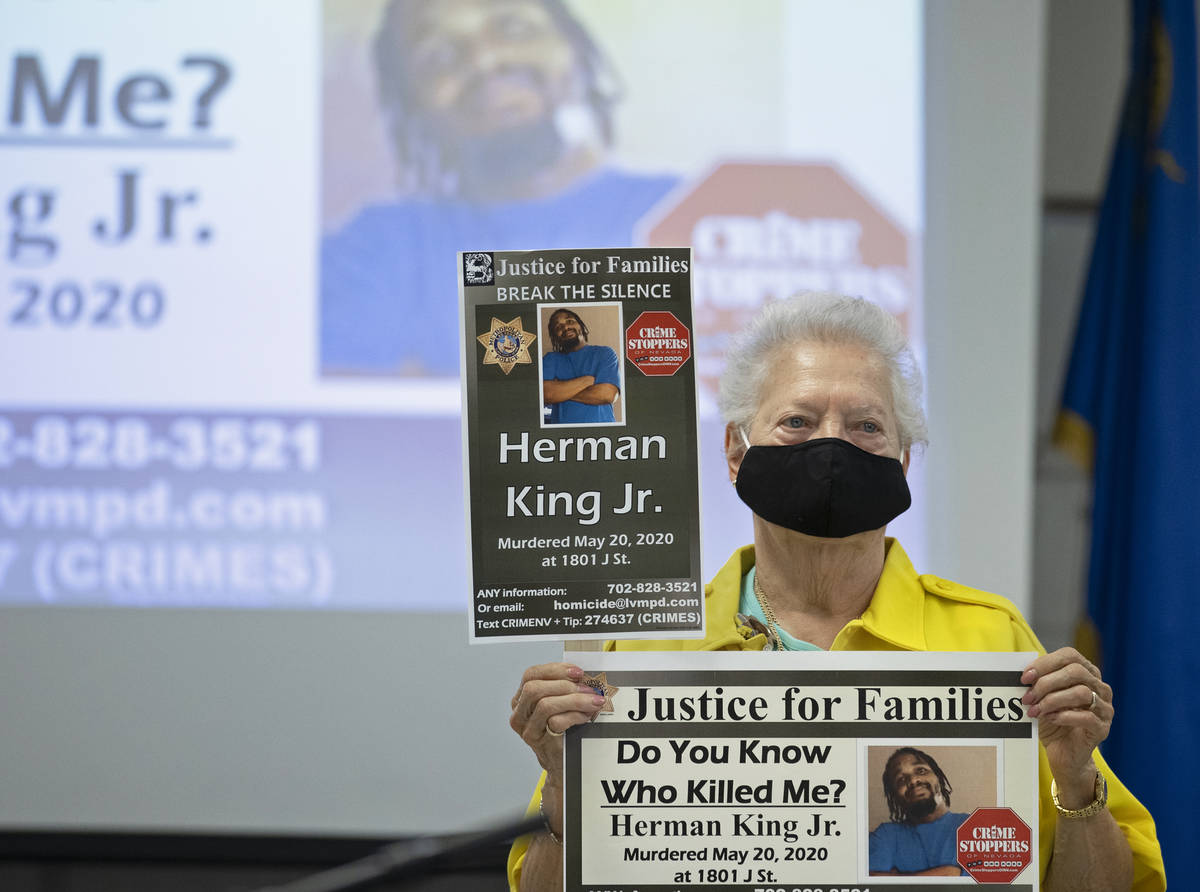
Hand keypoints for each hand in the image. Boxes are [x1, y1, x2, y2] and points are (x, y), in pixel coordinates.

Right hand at [510, 662, 605, 776]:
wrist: (560, 761)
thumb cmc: (561, 728)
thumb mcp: (557, 704)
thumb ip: (562, 688)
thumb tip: (583, 675)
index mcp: (521, 699)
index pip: (530, 675)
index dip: (554, 670)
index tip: (577, 672)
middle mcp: (519, 713)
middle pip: (534, 689)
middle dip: (564, 685)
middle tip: (587, 688)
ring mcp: (527, 729)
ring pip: (545, 705)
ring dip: (574, 700)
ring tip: (592, 702)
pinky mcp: (539, 742)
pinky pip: (556, 723)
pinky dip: (575, 716)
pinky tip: (585, 717)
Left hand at [1021, 647, 1112, 804]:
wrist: (1063, 754)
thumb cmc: (1051, 721)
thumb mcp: (1042, 698)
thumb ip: (1038, 682)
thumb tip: (1023, 672)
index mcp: (1086, 674)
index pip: (1070, 656)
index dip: (1046, 663)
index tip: (1025, 676)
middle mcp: (1100, 688)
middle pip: (1076, 672)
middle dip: (1046, 683)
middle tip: (1027, 697)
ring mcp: (1105, 708)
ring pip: (1082, 693)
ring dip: (1052, 700)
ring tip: (1035, 710)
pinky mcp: (1103, 728)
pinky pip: (1087, 717)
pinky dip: (1064, 716)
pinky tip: (1050, 719)